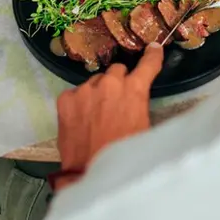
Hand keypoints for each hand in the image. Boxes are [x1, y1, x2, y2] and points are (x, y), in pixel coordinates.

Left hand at [56, 42, 164, 171]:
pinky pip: (75, 93)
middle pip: (116, 71)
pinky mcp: (65, 99)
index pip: (147, 65)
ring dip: (98, 92)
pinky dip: (79, 102)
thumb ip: (140, 106)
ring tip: (97, 115)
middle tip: (117, 100)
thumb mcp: (144, 129)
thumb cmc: (124, 154)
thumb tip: (137, 99)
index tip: (153, 48)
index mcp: (134, 91)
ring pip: (94, 81)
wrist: (89, 172)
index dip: (152, 56)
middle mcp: (109, 84)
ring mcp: (84, 90)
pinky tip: (81, 120)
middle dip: (119, 81)